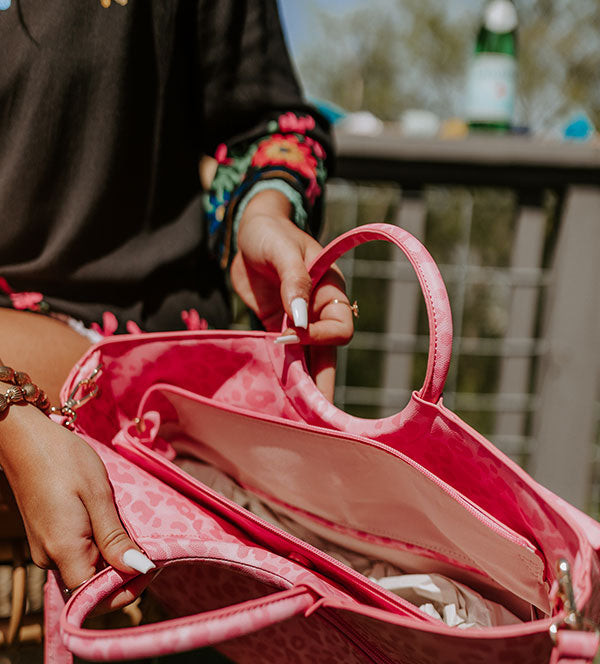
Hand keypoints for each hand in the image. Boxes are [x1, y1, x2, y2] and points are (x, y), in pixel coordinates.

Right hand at [0, 405, 155, 608]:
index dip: (127, 590)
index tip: (151, 567)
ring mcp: (46, 549)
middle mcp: (50, 558)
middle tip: (149, 547)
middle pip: (93, 586)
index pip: (96, 596)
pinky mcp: (48, 539)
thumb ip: (115, 538)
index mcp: (63, 550)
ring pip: (87, 570)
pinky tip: (112, 525)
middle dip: (124, 573)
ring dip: (113, 559)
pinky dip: (99, 548)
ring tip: (132, 532)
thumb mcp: (97, 495)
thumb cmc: (62, 459)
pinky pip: (78, 555)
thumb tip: (138, 569)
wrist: (24, 437)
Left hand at [231, 190, 354, 399]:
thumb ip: (295, 282)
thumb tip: (301, 320)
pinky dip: (282, 376)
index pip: (338, 328)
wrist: (248, 232)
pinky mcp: (278, 331)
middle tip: (319, 419)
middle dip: (322, 385)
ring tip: (300, 421)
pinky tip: (277, 399)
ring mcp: (300, 325)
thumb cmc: (270, 234)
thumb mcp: (283, 251)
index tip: (288, 333)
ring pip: (308, 363)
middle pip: (328, 355)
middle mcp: (321, 313)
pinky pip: (285, 358)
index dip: (317, 336)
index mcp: (332, 293)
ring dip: (303, 388)